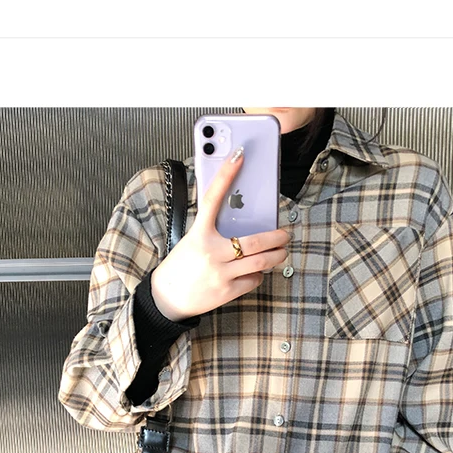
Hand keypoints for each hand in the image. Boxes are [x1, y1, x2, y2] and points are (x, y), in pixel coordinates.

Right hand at [150, 146, 291, 321]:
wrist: (167, 297)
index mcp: (199, 234)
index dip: (225, 175)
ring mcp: (220, 273)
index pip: (212, 199)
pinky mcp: (226, 291)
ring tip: (281, 252)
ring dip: (276, 256)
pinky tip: (257, 271)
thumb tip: (242, 217)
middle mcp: (211, 252)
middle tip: (285, 234)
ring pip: (259, 262)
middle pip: (254, 241)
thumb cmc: (182, 265)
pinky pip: (253, 280)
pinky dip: (258, 274)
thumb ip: (213, 229)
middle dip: (276, 238)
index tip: (238, 155)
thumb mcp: (192, 241)